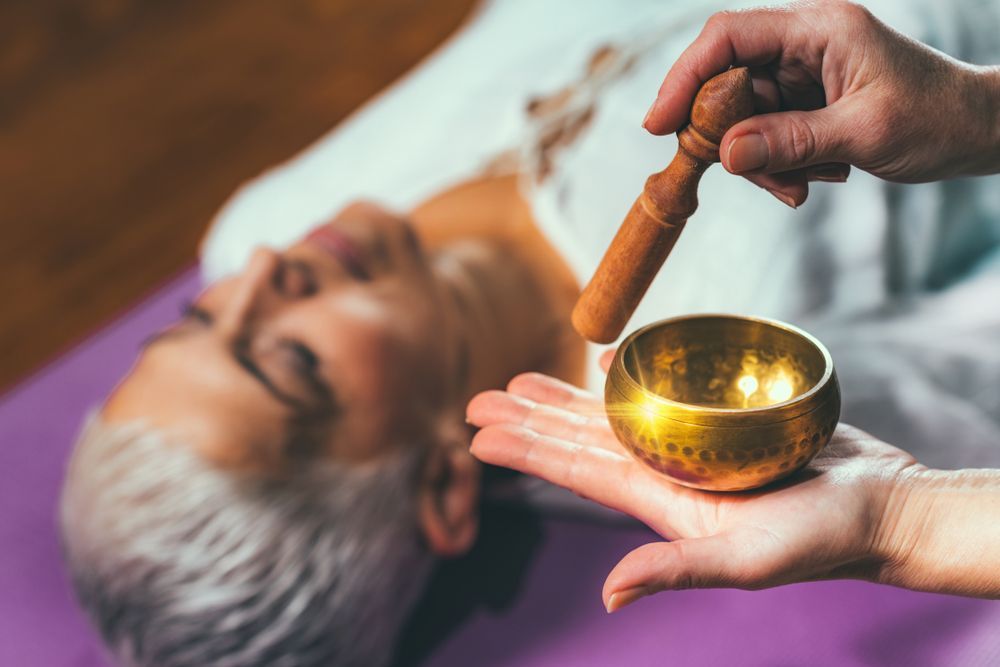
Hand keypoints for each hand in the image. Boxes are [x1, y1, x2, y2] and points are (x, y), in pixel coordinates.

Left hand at [466, 362, 922, 610]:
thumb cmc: (821, 541)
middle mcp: (665, 470)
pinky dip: (629, 373)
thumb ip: (677, 571)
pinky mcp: (719, 418)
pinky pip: (663, 389)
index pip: (575, 471)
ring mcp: (690, 444)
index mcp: (659, 501)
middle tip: (478, 399)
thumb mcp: (746, 561)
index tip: (478, 434)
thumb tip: (607, 595)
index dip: (526, 451)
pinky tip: (603, 358)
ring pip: (611, 413)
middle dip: (529, 419)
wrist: (878, 507)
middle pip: (579, 438)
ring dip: (564, 398)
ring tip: (520, 382)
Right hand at [645, 0, 999, 206]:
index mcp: (819, 29)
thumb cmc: (936, 117)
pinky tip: (810, 181)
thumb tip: (725, 154)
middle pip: (725, 81)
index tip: (658, 123)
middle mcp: (803, 45)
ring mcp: (801, 75)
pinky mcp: (803, 103)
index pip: (729, 37)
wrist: (974, 131)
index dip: (685, 76)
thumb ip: (791, 141)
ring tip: (799, 186)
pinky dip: (775, 166)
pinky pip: (763, 135)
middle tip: (739, 171)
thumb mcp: (864, 133)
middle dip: (724, 134)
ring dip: (758, 160)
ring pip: (741, 117)